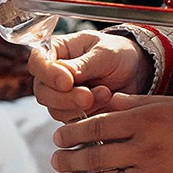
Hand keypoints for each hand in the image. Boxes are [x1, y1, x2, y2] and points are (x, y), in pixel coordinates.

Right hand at [27, 29, 147, 123]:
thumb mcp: (104, 53)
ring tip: (106, 94)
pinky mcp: (72, 113)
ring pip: (55, 110)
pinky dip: (89, 116)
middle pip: (42, 92)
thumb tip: (65, 74)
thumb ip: (84, 65)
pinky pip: (71, 122)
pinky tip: (106, 103)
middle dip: (66, 98)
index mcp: (56, 50)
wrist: (135, 72)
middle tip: (88, 96)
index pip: (38, 63)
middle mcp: (53, 75)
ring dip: (80, 107)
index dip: (48, 74)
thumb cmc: (118, 54)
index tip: (68, 82)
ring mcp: (60, 96)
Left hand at [50, 93, 172, 172]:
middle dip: (68, 159)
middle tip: (56, 160)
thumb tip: (106, 104)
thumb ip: (135, 105)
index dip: (72, 133)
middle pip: (94, 157)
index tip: (59, 137)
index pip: (96, 127)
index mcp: (145, 121)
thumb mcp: (171, 103)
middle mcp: (146, 149)